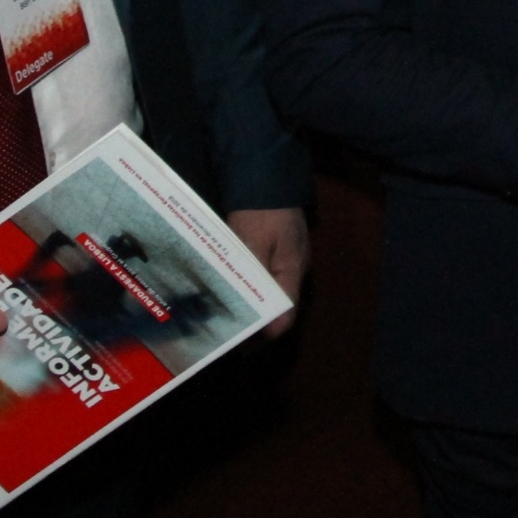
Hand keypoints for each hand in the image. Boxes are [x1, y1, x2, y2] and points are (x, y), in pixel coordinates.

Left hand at [227, 207, 308, 336]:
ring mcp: (288, 257)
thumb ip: (258, 280)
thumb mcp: (254, 245)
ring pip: (270, 292)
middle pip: (278, 307)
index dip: (264, 335)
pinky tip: (230, 287)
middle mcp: (295, 269)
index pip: (286, 318)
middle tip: (224, 331)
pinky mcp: (277, 248)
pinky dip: (249, 286)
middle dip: (254, 322)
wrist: (265, 171)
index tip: (238, 345)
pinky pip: (264, 276)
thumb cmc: (260, 210)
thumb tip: (269, 324)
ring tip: (223, 313)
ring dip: (250, 304)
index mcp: (293, 271)